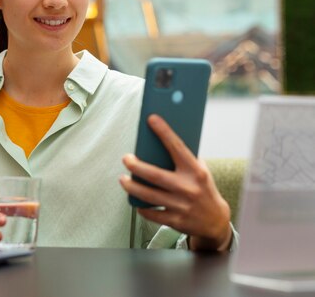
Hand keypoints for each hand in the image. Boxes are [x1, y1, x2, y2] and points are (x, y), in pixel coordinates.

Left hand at [119, 114, 232, 250]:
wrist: (216, 221)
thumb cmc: (203, 189)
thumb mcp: (200, 171)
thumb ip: (184, 160)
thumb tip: (158, 141)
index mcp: (196, 172)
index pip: (178, 147)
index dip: (164, 132)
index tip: (152, 119)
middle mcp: (188, 188)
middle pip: (155, 175)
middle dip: (136, 166)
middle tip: (126, 158)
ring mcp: (182, 206)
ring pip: (149, 196)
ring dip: (132, 187)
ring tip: (123, 179)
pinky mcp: (176, 221)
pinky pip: (152, 214)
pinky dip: (141, 207)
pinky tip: (135, 201)